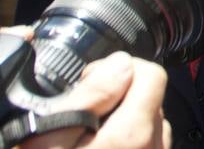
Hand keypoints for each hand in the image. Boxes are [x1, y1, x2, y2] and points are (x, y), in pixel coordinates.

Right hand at [18, 52, 169, 148]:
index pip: (153, 73)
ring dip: (121, 118)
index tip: (89, 83)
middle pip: (149, 96)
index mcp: (134, 131)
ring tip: (84, 133)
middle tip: (80, 109)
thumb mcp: (50, 137)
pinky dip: (126, 139)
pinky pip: (145, 144)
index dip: (117, 68)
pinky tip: (96, 146)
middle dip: (117, 93)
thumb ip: (90, 96)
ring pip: (147, 121)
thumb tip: (120, 62)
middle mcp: (154, 145)